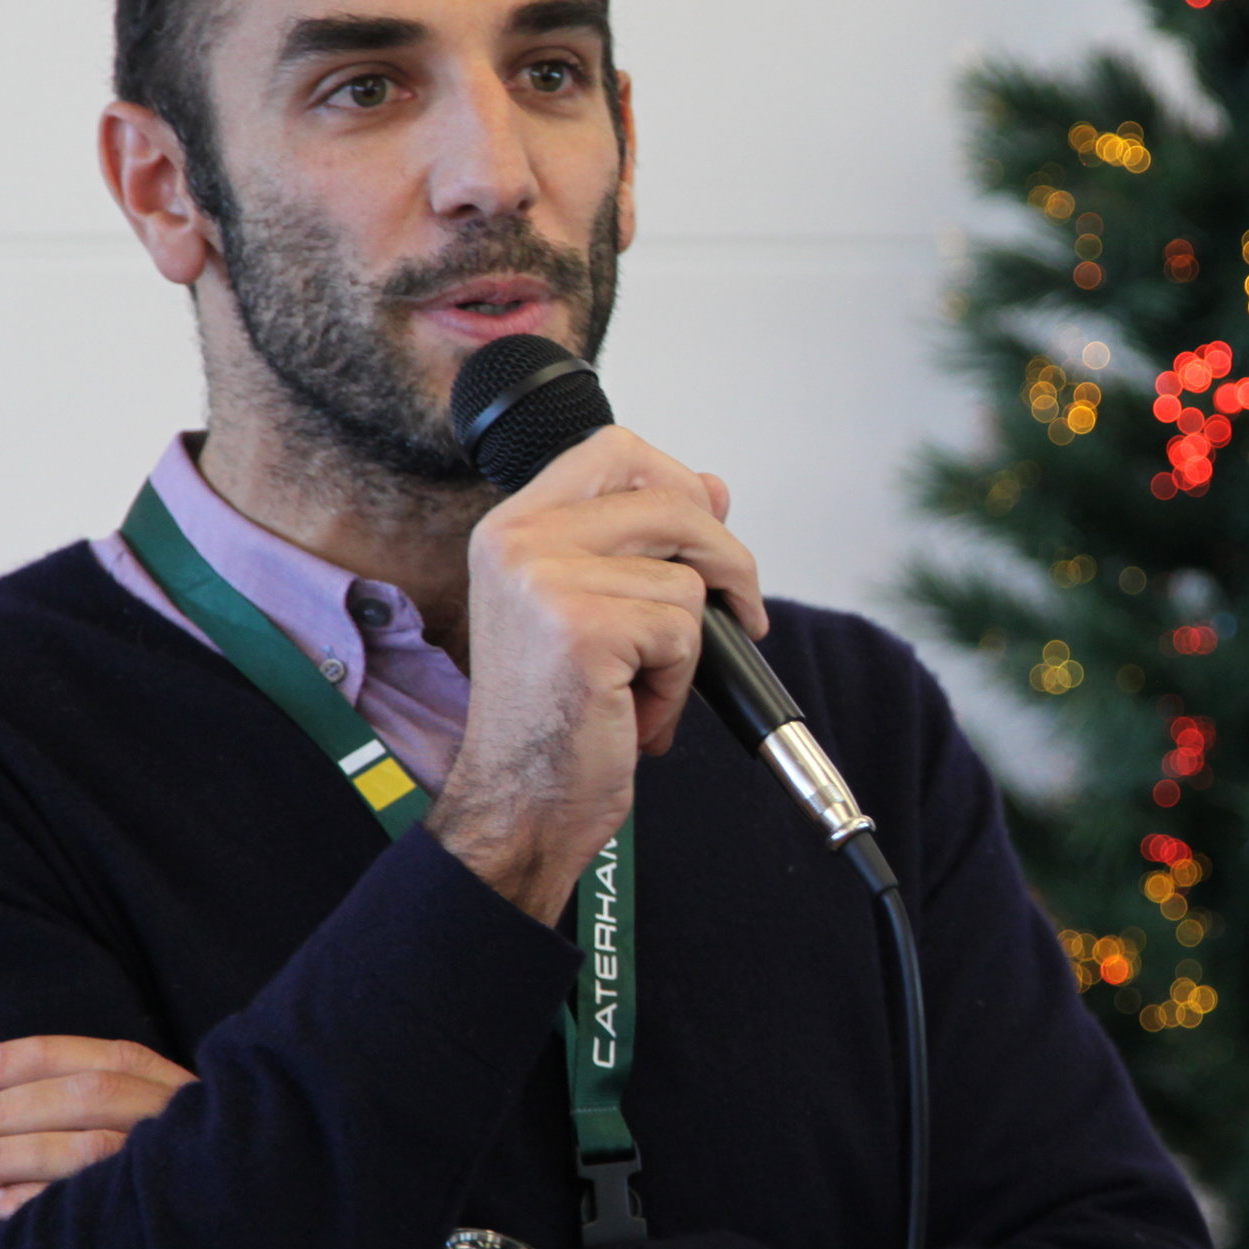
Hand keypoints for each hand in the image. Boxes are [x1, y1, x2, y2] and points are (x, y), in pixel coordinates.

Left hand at [0, 1036, 196, 1218]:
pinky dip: (26, 1203)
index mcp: (181, 1093)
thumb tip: (4, 1099)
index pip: (104, 1059)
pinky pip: (84, 1208)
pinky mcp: (159, 1224)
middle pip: (80, 1099)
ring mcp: (172, 1174)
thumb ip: (115, 1115)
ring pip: (77, 1149)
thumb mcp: (164, 1137)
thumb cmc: (184, 1193)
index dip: (32, 1058)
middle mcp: (181, 1125)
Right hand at [428, 424, 762, 920]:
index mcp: (513, 527)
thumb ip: (644, 542)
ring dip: (688, 646)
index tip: (703, 538)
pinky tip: (634, 712)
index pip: (615, 448)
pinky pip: (685, 631)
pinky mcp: (582, 628)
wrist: (521, 801)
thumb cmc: (558, 713)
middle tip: (735, 615)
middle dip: (726, 561)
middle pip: (671, 501)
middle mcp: (518, 541)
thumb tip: (712, 486)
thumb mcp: (593, 609)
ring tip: (642, 686)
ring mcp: (545, 580)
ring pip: (687, 578)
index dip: (677, 484)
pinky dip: (677, 683)